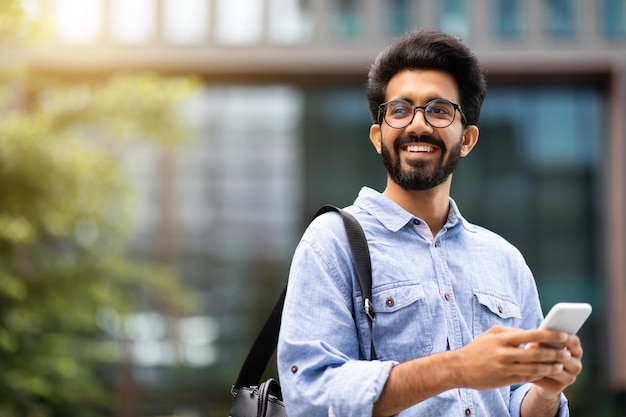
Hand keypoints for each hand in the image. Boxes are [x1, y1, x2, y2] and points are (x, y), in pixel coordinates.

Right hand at [452, 326, 575, 390]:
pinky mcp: (505, 380)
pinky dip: (539, 375)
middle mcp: (504, 353)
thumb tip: (532, 333)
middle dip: (556, 353)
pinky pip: (527, 378)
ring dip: (551, 367)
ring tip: (560, 365)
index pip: (532, 335)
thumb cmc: (478, 348)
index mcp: (502, 338)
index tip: (565, 335)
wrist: (459, 367)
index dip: (551, 335)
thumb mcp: (492, 334)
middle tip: (567, 352)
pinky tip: (546, 373)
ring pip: (535, 368)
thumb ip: (511, 333)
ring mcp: (505, 368)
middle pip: (537, 353)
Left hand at [526, 333, 582, 398]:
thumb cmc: (541, 355)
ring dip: (539, 361)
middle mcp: (576, 365)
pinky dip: (536, 372)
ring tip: (524, 355)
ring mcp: (570, 378)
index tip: (548, 332)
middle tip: (531, 344)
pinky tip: (525, 367)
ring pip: (556, 368)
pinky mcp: (559, 387)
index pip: (573, 341)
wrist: (540, 378)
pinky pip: (547, 378)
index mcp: (575, 350)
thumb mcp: (543, 344)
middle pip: (565, 356)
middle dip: (547, 349)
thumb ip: (543, 339)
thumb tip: (535, 334)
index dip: (562, 336)